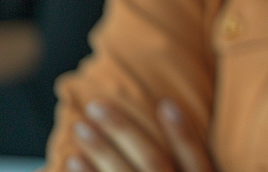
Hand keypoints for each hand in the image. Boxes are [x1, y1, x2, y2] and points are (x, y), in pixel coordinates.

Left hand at [68, 99, 211, 171]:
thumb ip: (191, 168)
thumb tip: (173, 117)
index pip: (195, 158)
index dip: (182, 131)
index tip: (165, 102)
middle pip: (153, 162)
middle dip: (124, 131)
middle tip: (96, 105)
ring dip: (101, 151)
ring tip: (80, 127)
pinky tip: (72, 161)